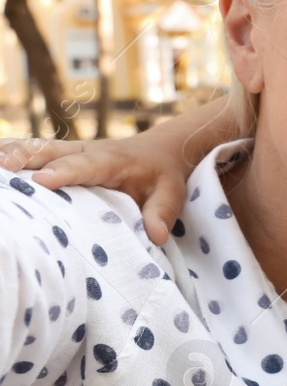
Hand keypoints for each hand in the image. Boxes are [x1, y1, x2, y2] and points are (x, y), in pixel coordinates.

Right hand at [0, 136, 188, 245]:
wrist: (158, 150)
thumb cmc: (162, 176)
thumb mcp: (171, 194)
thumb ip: (162, 212)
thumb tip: (157, 236)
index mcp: (113, 159)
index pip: (87, 164)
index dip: (65, 171)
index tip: (43, 181)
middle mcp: (87, 150)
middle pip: (53, 152)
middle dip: (27, 159)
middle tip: (3, 170)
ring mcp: (70, 150)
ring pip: (37, 148)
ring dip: (12, 154)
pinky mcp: (59, 154)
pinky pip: (31, 151)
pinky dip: (11, 153)